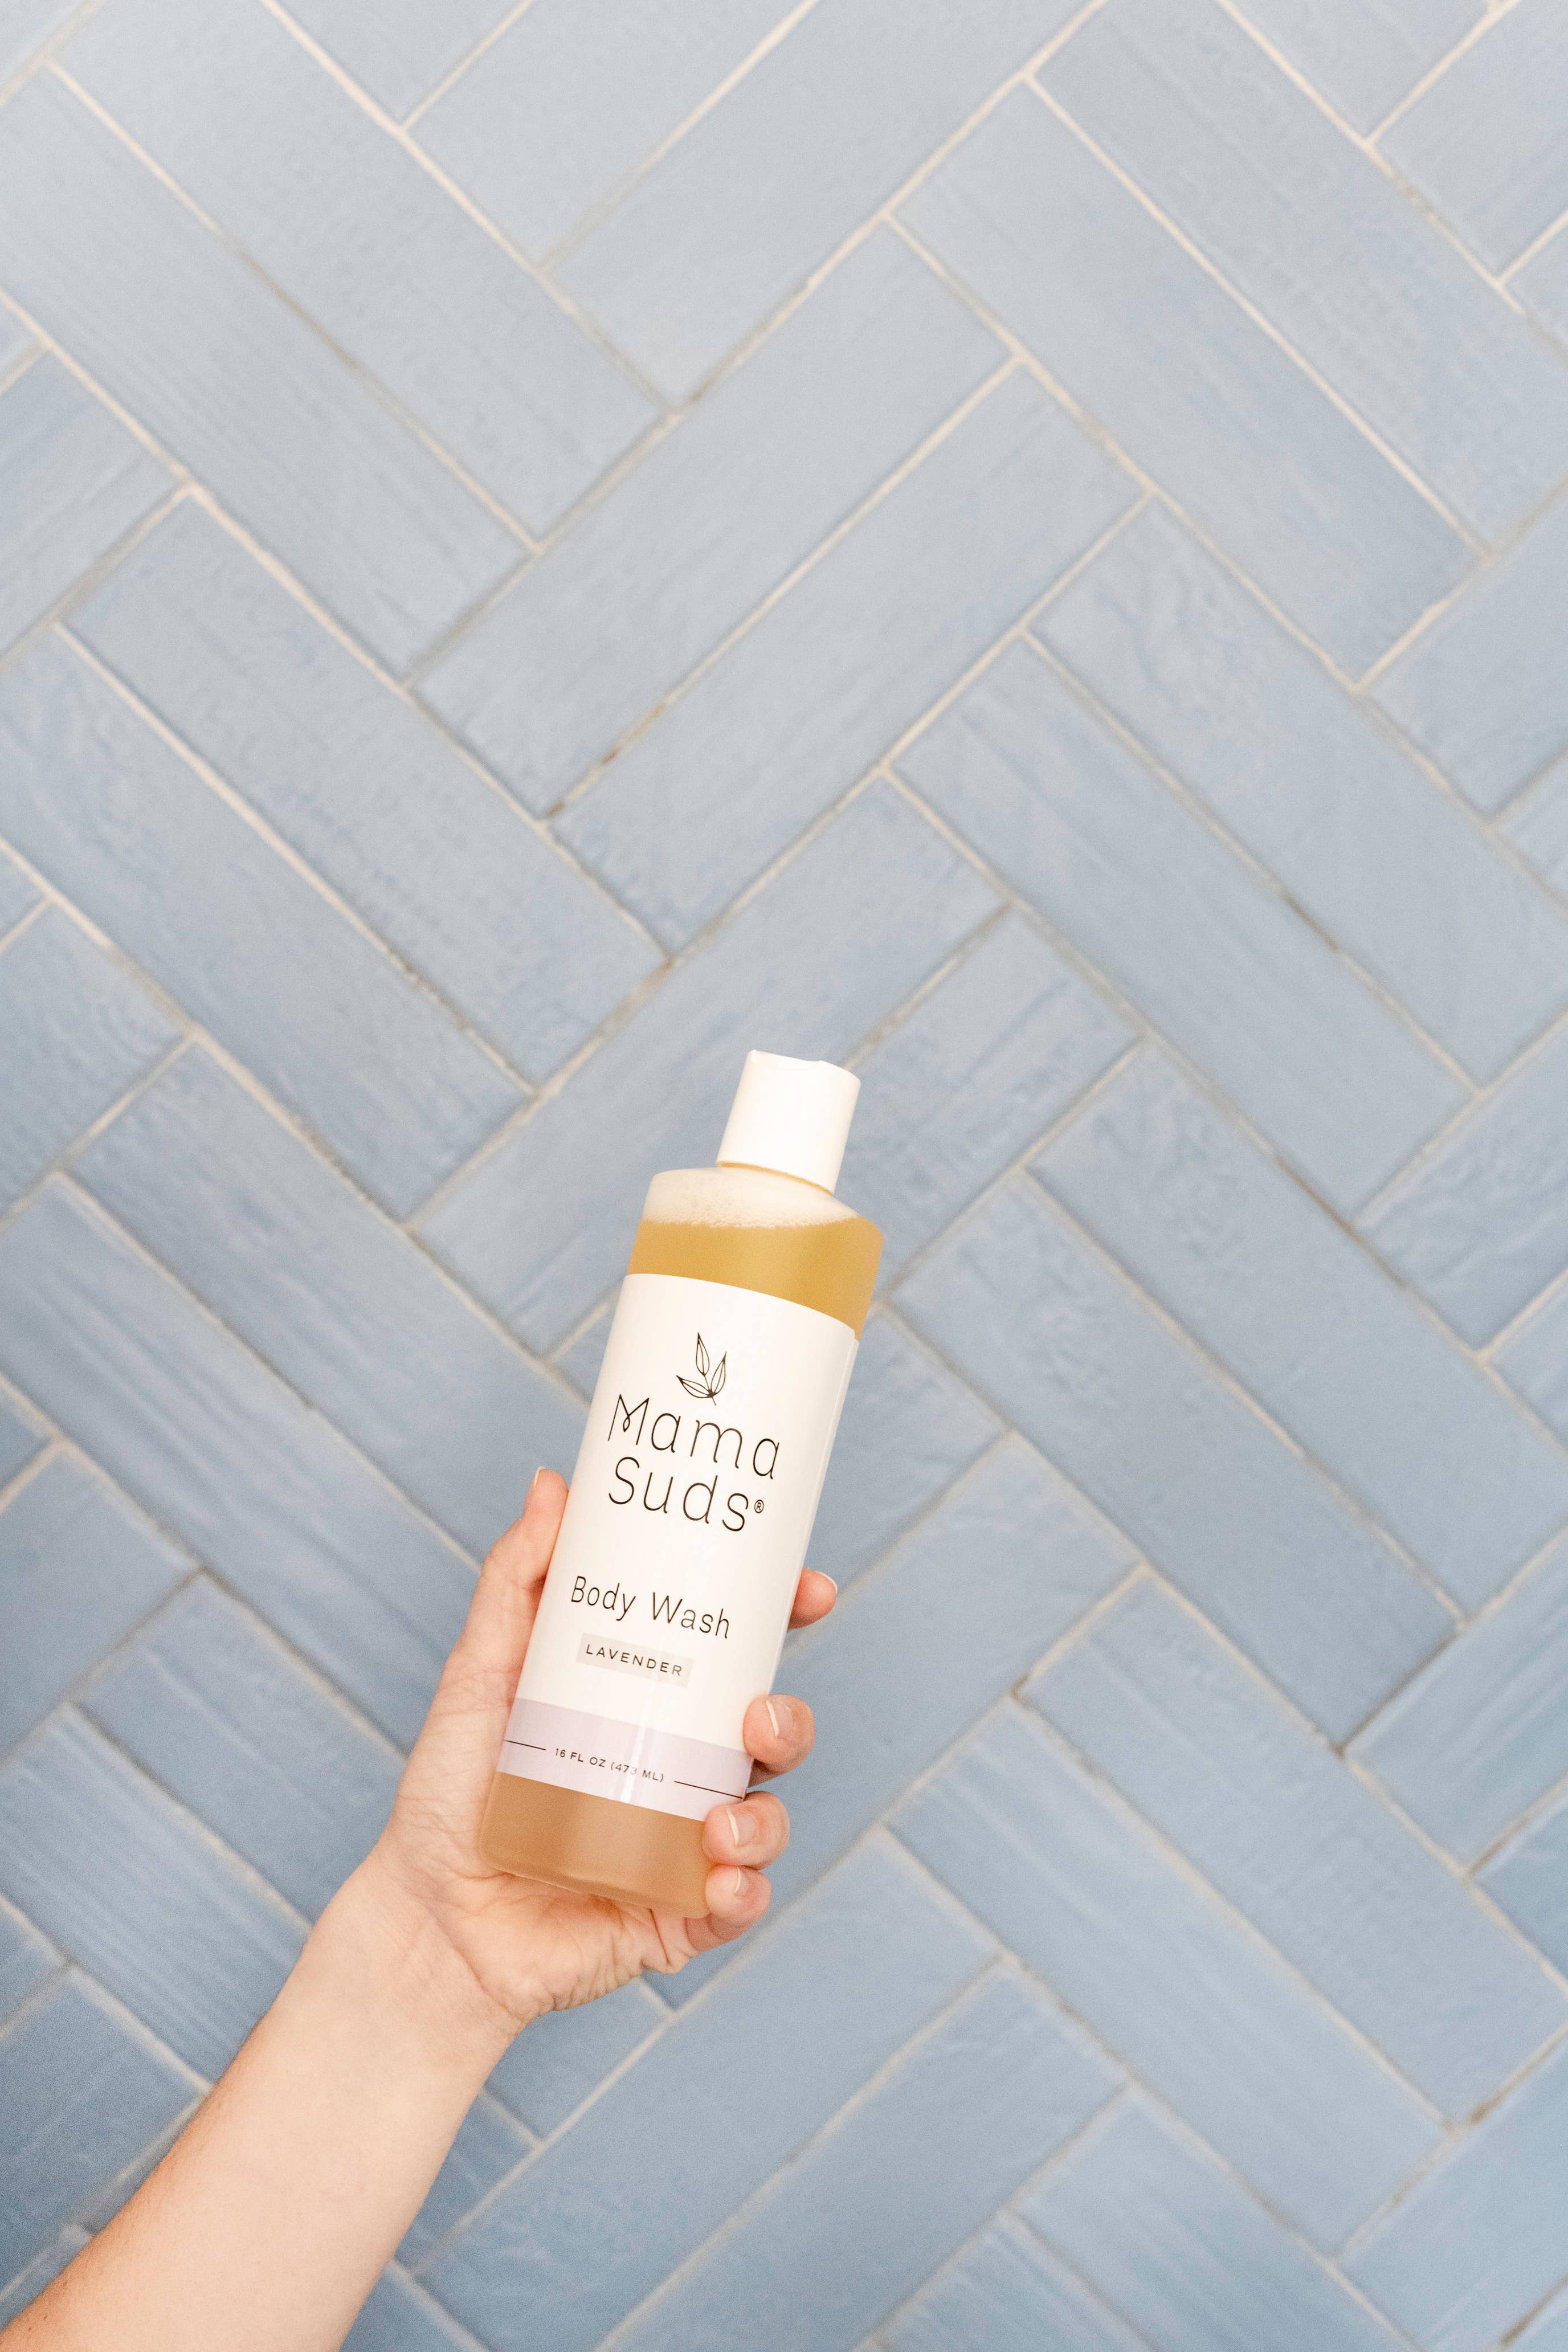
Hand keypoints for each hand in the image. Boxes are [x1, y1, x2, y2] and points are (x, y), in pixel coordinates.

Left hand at [358, 1470, 834, 2043]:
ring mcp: (684, 1846)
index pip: (736, 1655)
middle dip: (788, 1719)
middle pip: (771, 1733)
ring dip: (763, 1816)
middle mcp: (679, 1771)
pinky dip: (744, 1889)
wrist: (425, 1918)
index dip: (783, 1618)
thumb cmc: (450, 1796)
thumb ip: (515, 1582)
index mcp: (650, 1707)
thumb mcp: (481, 1675)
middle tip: (757, 1715)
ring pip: (766, 1817)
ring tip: (717, 1824)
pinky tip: (719, 1878)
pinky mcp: (677, 1917)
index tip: (808, 1590)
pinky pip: (739, 1901)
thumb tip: (554, 1484)